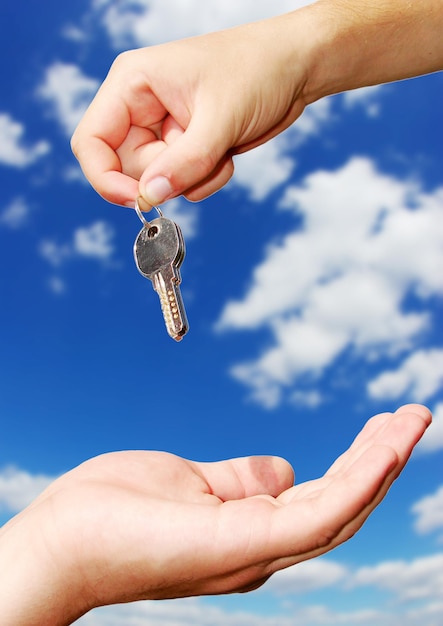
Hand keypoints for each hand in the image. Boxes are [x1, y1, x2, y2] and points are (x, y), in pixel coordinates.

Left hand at [0, 404, 430, 624]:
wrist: (61, 541)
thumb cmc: (115, 512)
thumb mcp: (191, 483)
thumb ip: (240, 478)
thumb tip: (285, 468)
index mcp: (250, 533)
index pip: (321, 499)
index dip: (360, 465)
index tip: (384, 426)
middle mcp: (262, 550)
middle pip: (341, 505)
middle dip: (381, 460)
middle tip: (412, 417)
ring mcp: (256, 551)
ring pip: (341, 509)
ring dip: (382, 464)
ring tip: (410, 422)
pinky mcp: (244, 544)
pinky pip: (317, 512)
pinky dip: (359, 480)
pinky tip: (385, 447)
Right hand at [70, 10, 313, 207]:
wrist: (295, 68)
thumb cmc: (258, 70)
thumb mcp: (220, 119)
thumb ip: (183, 163)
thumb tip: (147, 197)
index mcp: (132, 83)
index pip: (91, 141)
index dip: (105, 178)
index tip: (137, 201)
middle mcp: (140, 107)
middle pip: (126, 168)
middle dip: (167, 176)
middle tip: (203, 159)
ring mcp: (162, 129)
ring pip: (157, 181)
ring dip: (192, 178)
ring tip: (222, 148)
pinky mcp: (183, 146)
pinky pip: (181, 182)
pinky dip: (205, 179)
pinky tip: (226, 152)